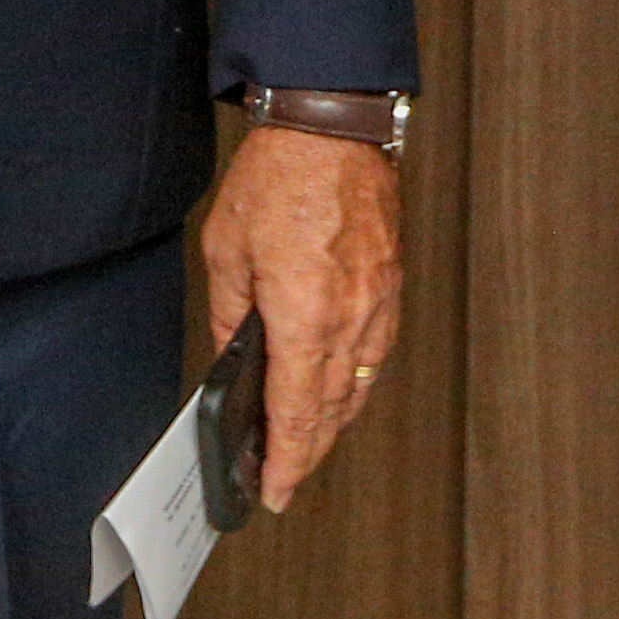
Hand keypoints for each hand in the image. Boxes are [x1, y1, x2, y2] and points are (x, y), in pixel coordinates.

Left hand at [193, 121, 402, 513]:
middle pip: (332, 412)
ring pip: (358, 387)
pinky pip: (376, 353)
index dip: (285, 462)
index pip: (296, 414)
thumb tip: (232, 362)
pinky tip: (339, 388)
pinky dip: (356, 382)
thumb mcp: (227, 251)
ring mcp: (378, 304)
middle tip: (284, 478)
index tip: (274, 491)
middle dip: (307, 454)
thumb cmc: (278, 178)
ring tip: (305, 444)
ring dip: (333, 423)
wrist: (331, 127)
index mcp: (305, 317)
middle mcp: (351, 320)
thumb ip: (231, 317)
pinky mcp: (391, 286)